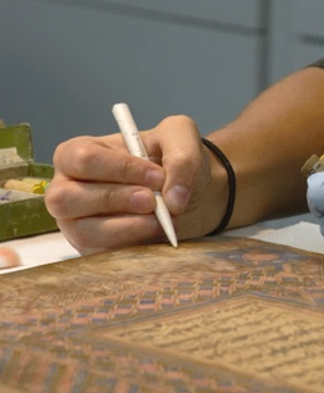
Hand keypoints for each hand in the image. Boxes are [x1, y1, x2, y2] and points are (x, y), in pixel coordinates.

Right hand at [45, 115, 216, 253]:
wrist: (187, 191)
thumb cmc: (172, 158)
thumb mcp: (181, 137)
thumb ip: (181, 157)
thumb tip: (174, 199)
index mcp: (79, 152)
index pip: (84, 159)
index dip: (120, 168)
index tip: (157, 176)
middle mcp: (68, 188)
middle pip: (67, 198)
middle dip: (114, 200)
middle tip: (152, 201)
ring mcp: (76, 222)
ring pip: (83, 232)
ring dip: (127, 228)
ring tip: (161, 220)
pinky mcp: (91, 249)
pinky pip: (101, 255)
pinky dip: (133, 246)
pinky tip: (156, 233)